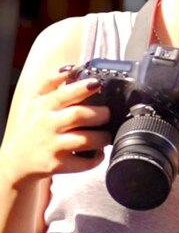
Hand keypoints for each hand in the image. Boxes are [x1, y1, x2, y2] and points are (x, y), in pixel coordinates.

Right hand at [3, 68, 110, 182]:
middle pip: (79, 115)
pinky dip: (96, 158)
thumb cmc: (33, 128)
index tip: (97, 84)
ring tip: (106, 135)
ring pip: (84, 140)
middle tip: (107, 115)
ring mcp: (53, 146)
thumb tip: (71, 67)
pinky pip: (83, 163)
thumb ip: (52, 82)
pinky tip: (98, 153)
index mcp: (44, 106)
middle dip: (100, 114)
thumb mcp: (36, 102)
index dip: (82, 88)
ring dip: (102, 137)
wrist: (16, 162)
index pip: (64, 94)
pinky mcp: (57, 165)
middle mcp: (47, 125)